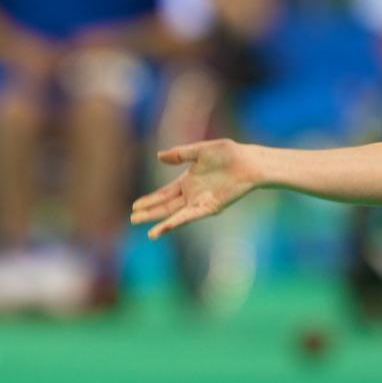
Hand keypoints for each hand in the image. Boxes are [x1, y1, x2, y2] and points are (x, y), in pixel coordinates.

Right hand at [131, 139, 256, 238]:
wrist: (248, 162)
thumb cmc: (228, 154)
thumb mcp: (200, 151)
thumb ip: (180, 154)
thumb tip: (158, 156)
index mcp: (188, 181)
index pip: (164, 193)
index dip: (150, 200)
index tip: (135, 206)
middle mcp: (192, 194)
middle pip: (166, 206)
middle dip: (150, 213)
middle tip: (133, 218)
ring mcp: (200, 202)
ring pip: (175, 215)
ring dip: (161, 223)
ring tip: (147, 231)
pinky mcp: (210, 207)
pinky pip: (190, 216)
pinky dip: (177, 222)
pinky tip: (165, 228)